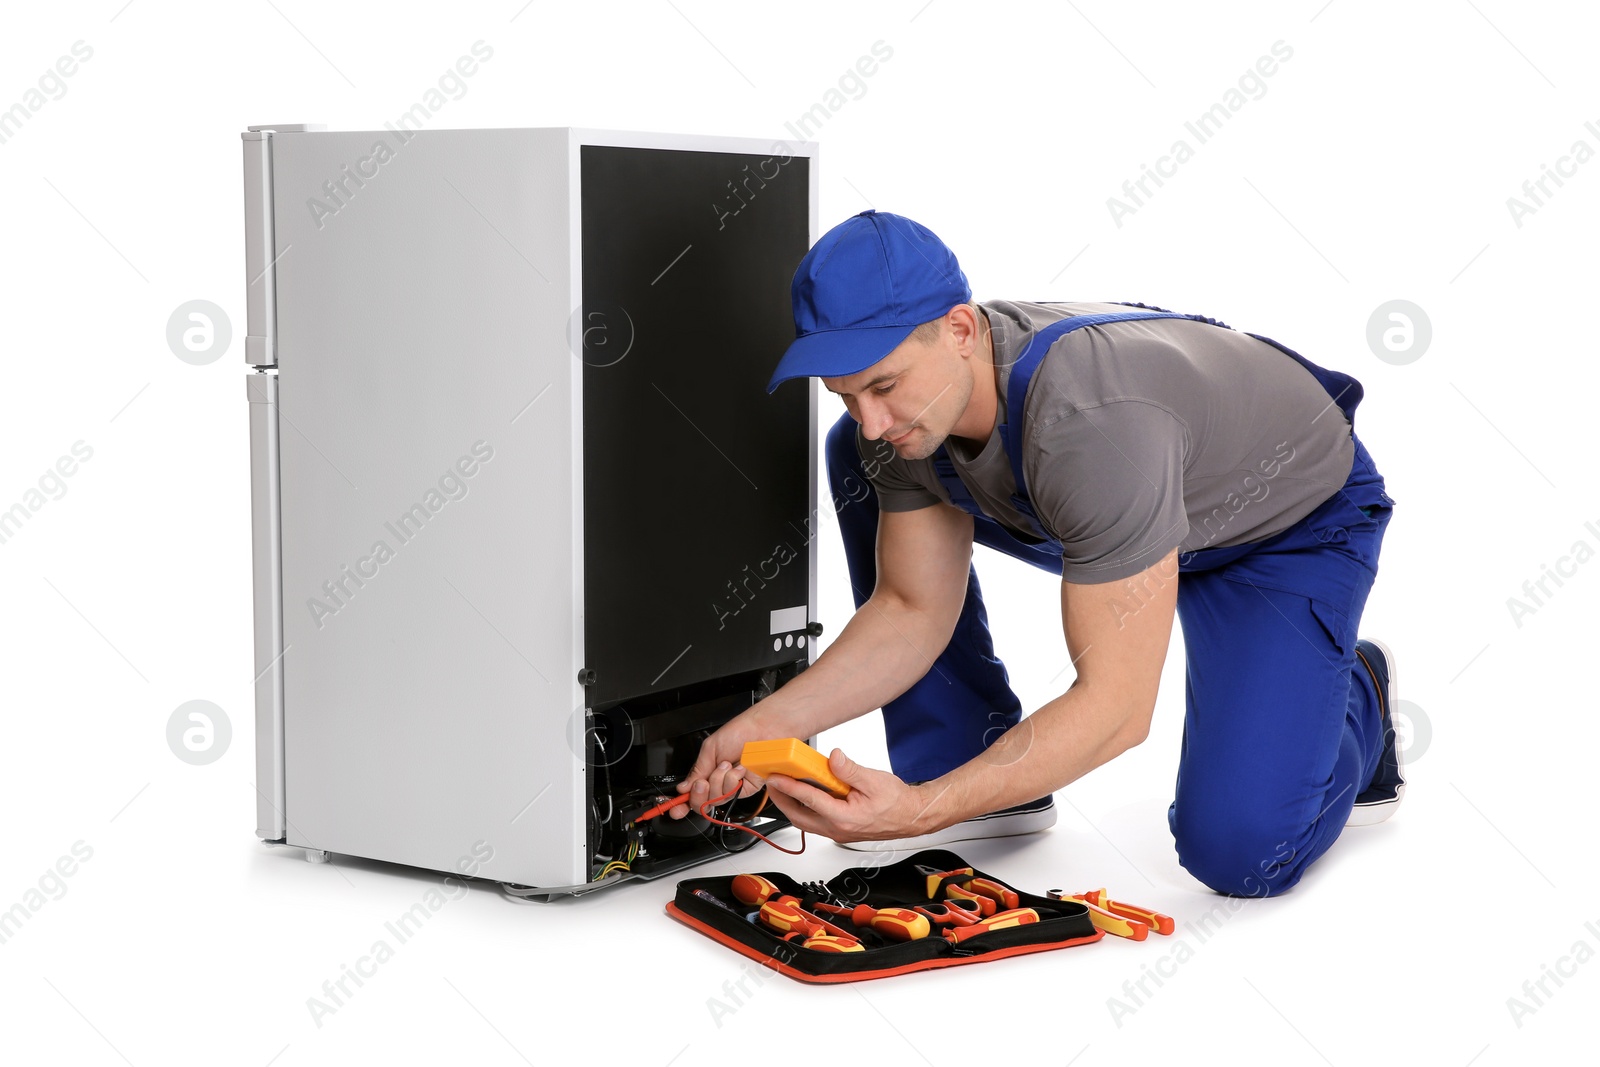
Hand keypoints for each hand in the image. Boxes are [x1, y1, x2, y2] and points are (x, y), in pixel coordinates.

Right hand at [668, 707, 784, 819]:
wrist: (764, 730)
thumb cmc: (740, 732)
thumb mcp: (711, 749)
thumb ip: (697, 770)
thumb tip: (684, 788)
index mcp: (707, 770)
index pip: (691, 792)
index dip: (681, 803)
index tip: (674, 809)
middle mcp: (719, 781)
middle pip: (702, 802)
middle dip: (699, 793)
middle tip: (702, 782)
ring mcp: (732, 786)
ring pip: (716, 799)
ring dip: (718, 781)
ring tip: (727, 765)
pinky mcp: (746, 789)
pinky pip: (732, 794)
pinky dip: (732, 781)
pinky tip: (739, 769)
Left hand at [762, 747, 934, 842]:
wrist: (911, 816)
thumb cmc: (896, 802)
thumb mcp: (874, 780)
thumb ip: (849, 770)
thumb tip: (833, 758)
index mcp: (844, 818)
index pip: (809, 800)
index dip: (789, 787)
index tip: (775, 777)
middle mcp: (837, 829)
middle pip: (799, 816)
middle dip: (781, 799)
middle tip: (771, 782)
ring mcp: (837, 832)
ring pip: (805, 821)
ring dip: (790, 805)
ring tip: (781, 787)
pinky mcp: (839, 830)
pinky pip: (814, 821)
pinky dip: (803, 808)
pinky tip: (802, 794)